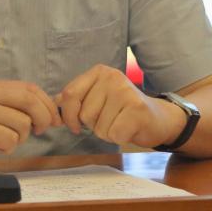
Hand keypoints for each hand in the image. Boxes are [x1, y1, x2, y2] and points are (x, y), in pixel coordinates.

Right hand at [0, 79, 61, 165]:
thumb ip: (14, 105)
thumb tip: (50, 113)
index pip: (31, 88)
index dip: (48, 104)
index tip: (54, 119)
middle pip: (30, 101)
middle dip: (43, 118)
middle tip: (39, 131)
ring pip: (22, 124)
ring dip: (20, 138)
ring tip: (4, 139)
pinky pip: (9, 140)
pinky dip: (8, 147)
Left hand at [55, 64, 181, 147]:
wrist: (159, 118)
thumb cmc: (123, 110)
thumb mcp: (98, 97)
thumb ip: (77, 98)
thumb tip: (52, 101)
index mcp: (99, 72)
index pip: (69, 95)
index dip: (68, 115)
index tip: (74, 126)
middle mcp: (112, 77)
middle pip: (84, 114)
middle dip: (93, 125)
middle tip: (110, 119)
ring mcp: (126, 92)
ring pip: (98, 127)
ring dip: (107, 132)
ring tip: (120, 123)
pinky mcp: (137, 110)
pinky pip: (113, 134)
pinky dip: (119, 138)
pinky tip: (129, 129)